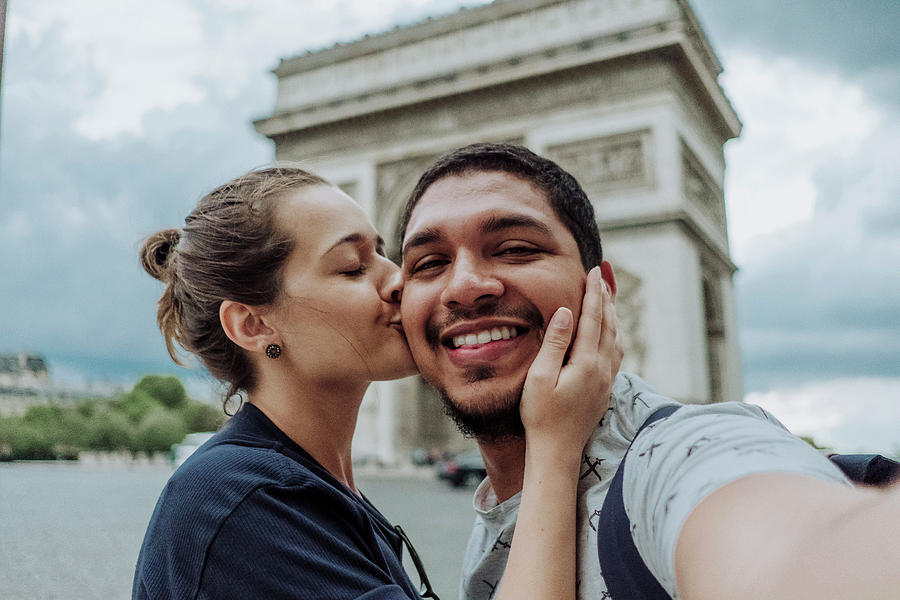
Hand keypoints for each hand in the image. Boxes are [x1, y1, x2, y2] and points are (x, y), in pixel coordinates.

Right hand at [520, 266, 621, 453]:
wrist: (557, 452)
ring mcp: (606, 380)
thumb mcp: (539, 377)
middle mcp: (602, 369)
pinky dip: (614, 333)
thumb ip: (554, 343)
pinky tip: (610, 331)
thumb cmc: (541, 416)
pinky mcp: (604, 389)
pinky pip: (616, 352)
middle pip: (609, 324)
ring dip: (612, 314)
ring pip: (616, 338)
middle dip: (606, 297)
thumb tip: (567, 312)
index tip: (593, 271)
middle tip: (602, 274)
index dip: (593, 293)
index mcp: (586, 363)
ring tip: (608, 296)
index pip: (592, 318)